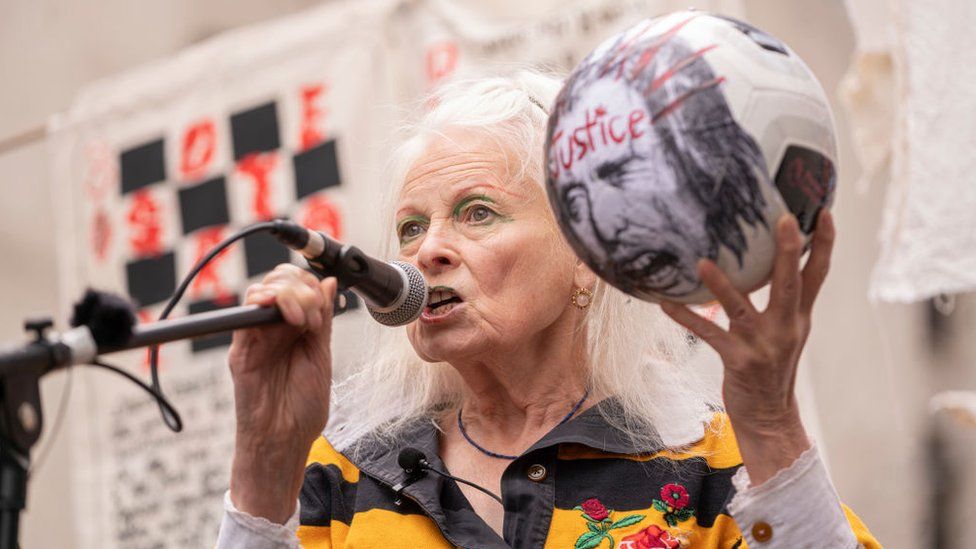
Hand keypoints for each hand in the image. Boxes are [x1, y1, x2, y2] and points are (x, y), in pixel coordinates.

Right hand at [227, 264, 336, 521]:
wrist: (284, 440)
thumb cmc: (303, 407)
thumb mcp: (321, 355)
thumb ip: (322, 319)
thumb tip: (328, 282)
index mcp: (296, 329)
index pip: (298, 286)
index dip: (312, 286)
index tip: (323, 308)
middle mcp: (274, 328)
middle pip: (280, 281)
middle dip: (302, 287)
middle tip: (313, 317)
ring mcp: (257, 336)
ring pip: (263, 290)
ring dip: (289, 295)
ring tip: (302, 321)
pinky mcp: (242, 347)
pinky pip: (245, 311)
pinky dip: (264, 301)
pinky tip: (284, 316)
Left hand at [660, 211, 834, 484]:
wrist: (770, 417)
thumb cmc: (771, 366)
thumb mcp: (784, 332)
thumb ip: (777, 299)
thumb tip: (763, 262)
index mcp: (799, 316)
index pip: (817, 274)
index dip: (824, 244)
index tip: (825, 212)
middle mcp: (786, 326)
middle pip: (790, 283)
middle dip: (789, 251)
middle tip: (786, 219)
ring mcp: (762, 344)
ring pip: (741, 308)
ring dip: (721, 285)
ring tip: (702, 262)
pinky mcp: (738, 360)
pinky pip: (708, 333)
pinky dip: (686, 317)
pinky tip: (665, 303)